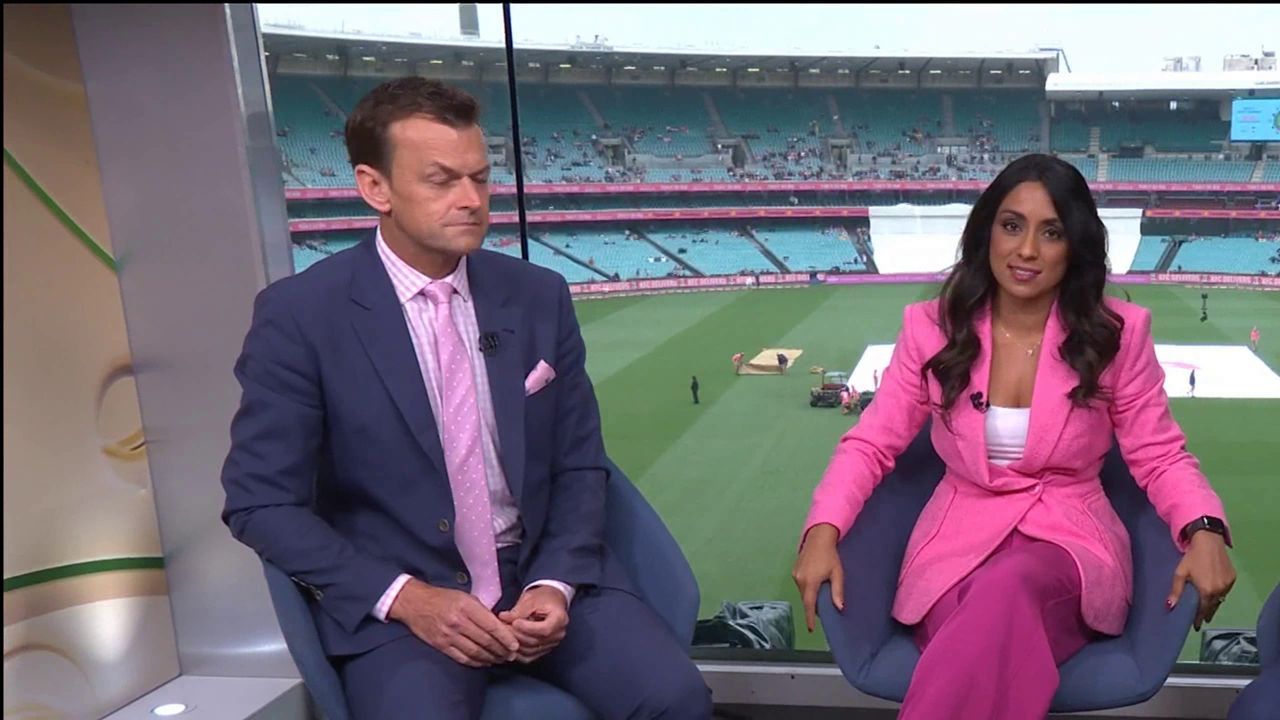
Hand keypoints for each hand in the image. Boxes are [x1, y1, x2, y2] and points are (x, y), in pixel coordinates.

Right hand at [388, 579, 519, 667]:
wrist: (415, 603)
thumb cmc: (443, 598)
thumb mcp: (464, 597)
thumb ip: (481, 610)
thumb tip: (500, 626)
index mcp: (466, 607)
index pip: (491, 626)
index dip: (506, 637)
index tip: (515, 645)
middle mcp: (458, 622)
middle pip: (485, 641)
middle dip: (502, 650)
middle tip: (511, 655)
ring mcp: (449, 635)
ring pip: (476, 652)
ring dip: (491, 658)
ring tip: (500, 659)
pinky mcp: (441, 645)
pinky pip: (462, 658)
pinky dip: (476, 662)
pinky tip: (484, 662)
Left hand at [498, 586, 569, 663]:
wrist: (550, 601)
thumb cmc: (543, 597)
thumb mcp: (531, 599)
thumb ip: (518, 610)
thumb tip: (503, 618)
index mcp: (560, 619)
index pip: (544, 629)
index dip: (527, 628)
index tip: (514, 622)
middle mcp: (558, 634)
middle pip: (535, 641)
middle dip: (516, 635)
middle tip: (502, 628)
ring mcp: (551, 644)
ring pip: (530, 651)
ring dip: (514, 644)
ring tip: (503, 634)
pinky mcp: (544, 649)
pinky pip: (529, 657)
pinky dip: (517, 653)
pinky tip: (507, 644)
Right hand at [792, 523, 844, 632]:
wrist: (818, 538)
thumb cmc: (830, 556)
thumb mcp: (837, 573)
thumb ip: (837, 591)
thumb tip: (839, 608)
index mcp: (810, 581)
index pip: (809, 604)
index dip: (810, 618)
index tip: (811, 628)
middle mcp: (800, 579)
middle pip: (806, 599)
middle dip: (812, 606)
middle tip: (822, 611)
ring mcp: (795, 575)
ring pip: (803, 592)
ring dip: (810, 596)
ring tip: (820, 595)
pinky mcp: (794, 571)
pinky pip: (800, 585)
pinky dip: (807, 588)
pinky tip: (815, 584)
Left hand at [1167, 531, 1235, 630]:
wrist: (1209, 541)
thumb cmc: (1192, 557)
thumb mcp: (1180, 573)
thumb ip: (1176, 591)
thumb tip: (1170, 607)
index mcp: (1206, 591)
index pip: (1203, 610)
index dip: (1199, 619)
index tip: (1196, 626)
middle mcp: (1220, 590)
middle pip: (1213, 606)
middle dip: (1207, 612)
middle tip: (1201, 618)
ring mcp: (1228, 584)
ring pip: (1220, 598)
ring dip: (1214, 603)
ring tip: (1207, 607)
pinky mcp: (1233, 578)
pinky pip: (1226, 590)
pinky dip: (1220, 592)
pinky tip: (1214, 592)